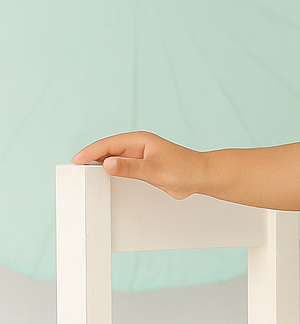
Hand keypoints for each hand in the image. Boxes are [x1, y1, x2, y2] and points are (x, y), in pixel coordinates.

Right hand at [71, 131, 205, 201]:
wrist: (201, 177)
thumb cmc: (183, 169)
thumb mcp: (154, 170)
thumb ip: (130, 168)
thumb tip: (107, 164)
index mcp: (138, 140)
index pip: (108, 144)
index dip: (90, 152)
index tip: (76, 161)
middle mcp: (137, 147)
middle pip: (107, 151)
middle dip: (91, 159)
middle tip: (74, 170)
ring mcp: (139, 158)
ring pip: (113, 161)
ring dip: (100, 167)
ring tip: (84, 177)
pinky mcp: (143, 169)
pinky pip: (122, 170)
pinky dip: (111, 175)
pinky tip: (103, 183)